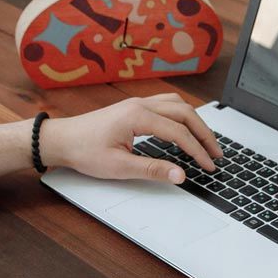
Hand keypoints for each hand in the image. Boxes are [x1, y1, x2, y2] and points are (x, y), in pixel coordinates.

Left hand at [40, 93, 221, 183]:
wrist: (62, 139)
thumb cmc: (84, 150)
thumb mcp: (119, 167)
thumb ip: (153, 169)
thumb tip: (180, 175)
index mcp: (138, 117)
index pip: (179, 132)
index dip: (197, 150)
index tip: (208, 166)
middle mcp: (141, 104)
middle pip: (185, 113)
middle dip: (204, 134)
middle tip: (216, 154)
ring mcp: (137, 103)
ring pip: (178, 105)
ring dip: (195, 122)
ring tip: (206, 142)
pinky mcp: (134, 107)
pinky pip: (167, 105)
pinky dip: (182, 116)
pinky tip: (186, 129)